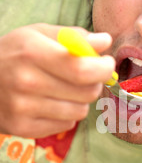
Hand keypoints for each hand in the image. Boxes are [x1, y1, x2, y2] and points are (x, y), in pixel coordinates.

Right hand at [0, 24, 114, 137]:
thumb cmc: (14, 53)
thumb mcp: (38, 34)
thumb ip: (74, 37)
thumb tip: (105, 42)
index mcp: (32, 52)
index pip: (82, 70)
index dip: (103, 68)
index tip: (107, 63)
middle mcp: (27, 82)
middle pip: (86, 92)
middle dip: (94, 82)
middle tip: (86, 75)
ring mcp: (23, 108)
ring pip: (80, 111)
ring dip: (80, 100)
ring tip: (65, 89)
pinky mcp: (23, 128)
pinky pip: (66, 125)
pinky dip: (66, 114)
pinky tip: (52, 103)